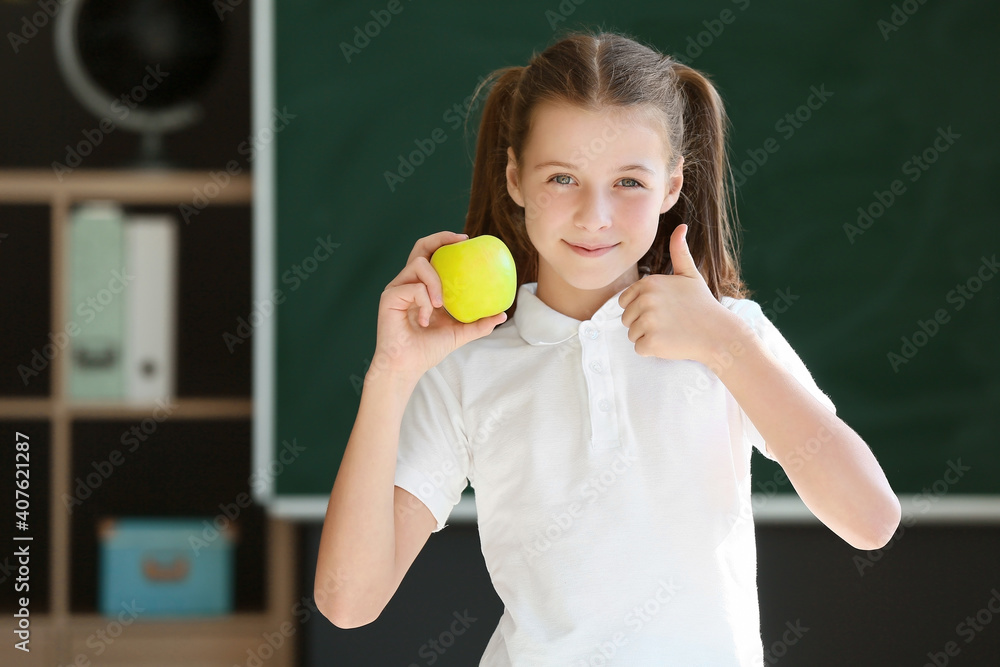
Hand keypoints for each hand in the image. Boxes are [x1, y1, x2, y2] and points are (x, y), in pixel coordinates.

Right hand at [371, 231, 507, 380]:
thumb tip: (502, 314)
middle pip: (421, 247)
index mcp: (423, 287)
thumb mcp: (459, 334)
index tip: (465, 239)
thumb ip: (478, 324)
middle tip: (459, 242)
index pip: (432, 255)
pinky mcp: (390, 296)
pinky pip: (413, 288)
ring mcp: (398, 288)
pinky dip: (425, 302)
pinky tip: (425, 320)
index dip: (445, 242)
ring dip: (435, 282)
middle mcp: (409, 283)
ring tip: (440, 304)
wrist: (406, 366)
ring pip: (419, 264)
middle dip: (439, 239)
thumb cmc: (427, 350)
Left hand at [618, 224, 739, 363]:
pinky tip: (670, 342)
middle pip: (626, 319)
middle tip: (669, 323)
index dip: (641, 309)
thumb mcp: (690, 274)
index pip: (624, 301)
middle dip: (643, 324)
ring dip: (648, 337)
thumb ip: (679, 251)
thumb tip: (681, 226)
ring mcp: (648, 321)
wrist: (719, 333)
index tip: (663, 310)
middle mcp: (645, 300)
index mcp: (648, 283)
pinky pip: (639, 349)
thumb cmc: (702, 305)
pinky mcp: (651, 342)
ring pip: (632, 334)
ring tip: (670, 332)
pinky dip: (652, 350)